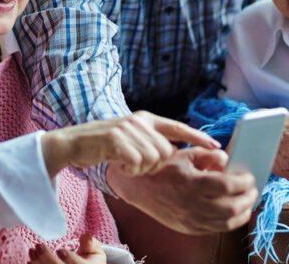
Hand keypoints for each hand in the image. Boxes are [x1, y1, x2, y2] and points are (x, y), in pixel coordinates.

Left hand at [29, 234, 105, 263]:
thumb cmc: (90, 262)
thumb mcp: (96, 252)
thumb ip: (90, 244)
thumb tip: (86, 235)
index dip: (70, 259)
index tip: (60, 250)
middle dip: (48, 258)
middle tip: (39, 245)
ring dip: (38, 263)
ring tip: (32, 251)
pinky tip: (30, 260)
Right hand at [41, 110, 220, 176]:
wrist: (72, 144)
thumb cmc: (102, 146)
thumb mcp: (130, 138)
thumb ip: (150, 141)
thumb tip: (173, 154)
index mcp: (146, 119)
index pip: (178, 127)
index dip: (198, 137)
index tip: (216, 146)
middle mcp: (139, 120)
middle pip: (166, 152)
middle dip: (155, 166)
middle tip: (136, 166)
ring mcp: (127, 128)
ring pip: (153, 158)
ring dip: (140, 169)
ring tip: (125, 164)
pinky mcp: (115, 138)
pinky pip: (136, 162)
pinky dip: (129, 169)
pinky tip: (117, 164)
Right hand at [108, 146, 257, 233]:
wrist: (139, 187)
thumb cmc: (164, 167)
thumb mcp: (186, 154)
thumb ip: (209, 156)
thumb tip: (229, 162)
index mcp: (191, 182)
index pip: (227, 186)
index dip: (243, 181)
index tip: (249, 176)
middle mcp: (191, 204)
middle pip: (231, 207)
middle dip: (248, 198)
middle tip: (253, 189)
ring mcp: (190, 219)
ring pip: (227, 223)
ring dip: (243, 212)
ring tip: (248, 201)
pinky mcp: (189, 228)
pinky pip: (216, 229)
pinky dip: (230, 221)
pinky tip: (235, 211)